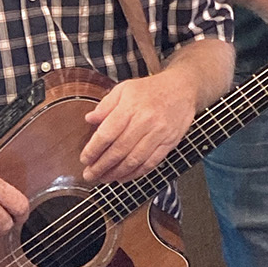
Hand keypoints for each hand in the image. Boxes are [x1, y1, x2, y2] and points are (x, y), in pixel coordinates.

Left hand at [80, 73, 196, 182]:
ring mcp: (159, 133)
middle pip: (119, 150)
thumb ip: (106, 105)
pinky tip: (124, 177)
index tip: (85, 159)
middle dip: (101, 166)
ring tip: (104, 178)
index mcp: (130, 106)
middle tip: (89, 175)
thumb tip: (89, 119)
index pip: (107, 133)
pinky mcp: (169, 142)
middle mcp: (145, 121)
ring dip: (116, 173)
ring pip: (134, 160)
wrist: (183, 88)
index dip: (93, 150)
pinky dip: (135, 173)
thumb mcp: (124, 89)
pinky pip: (150, 163)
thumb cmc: (151, 89)